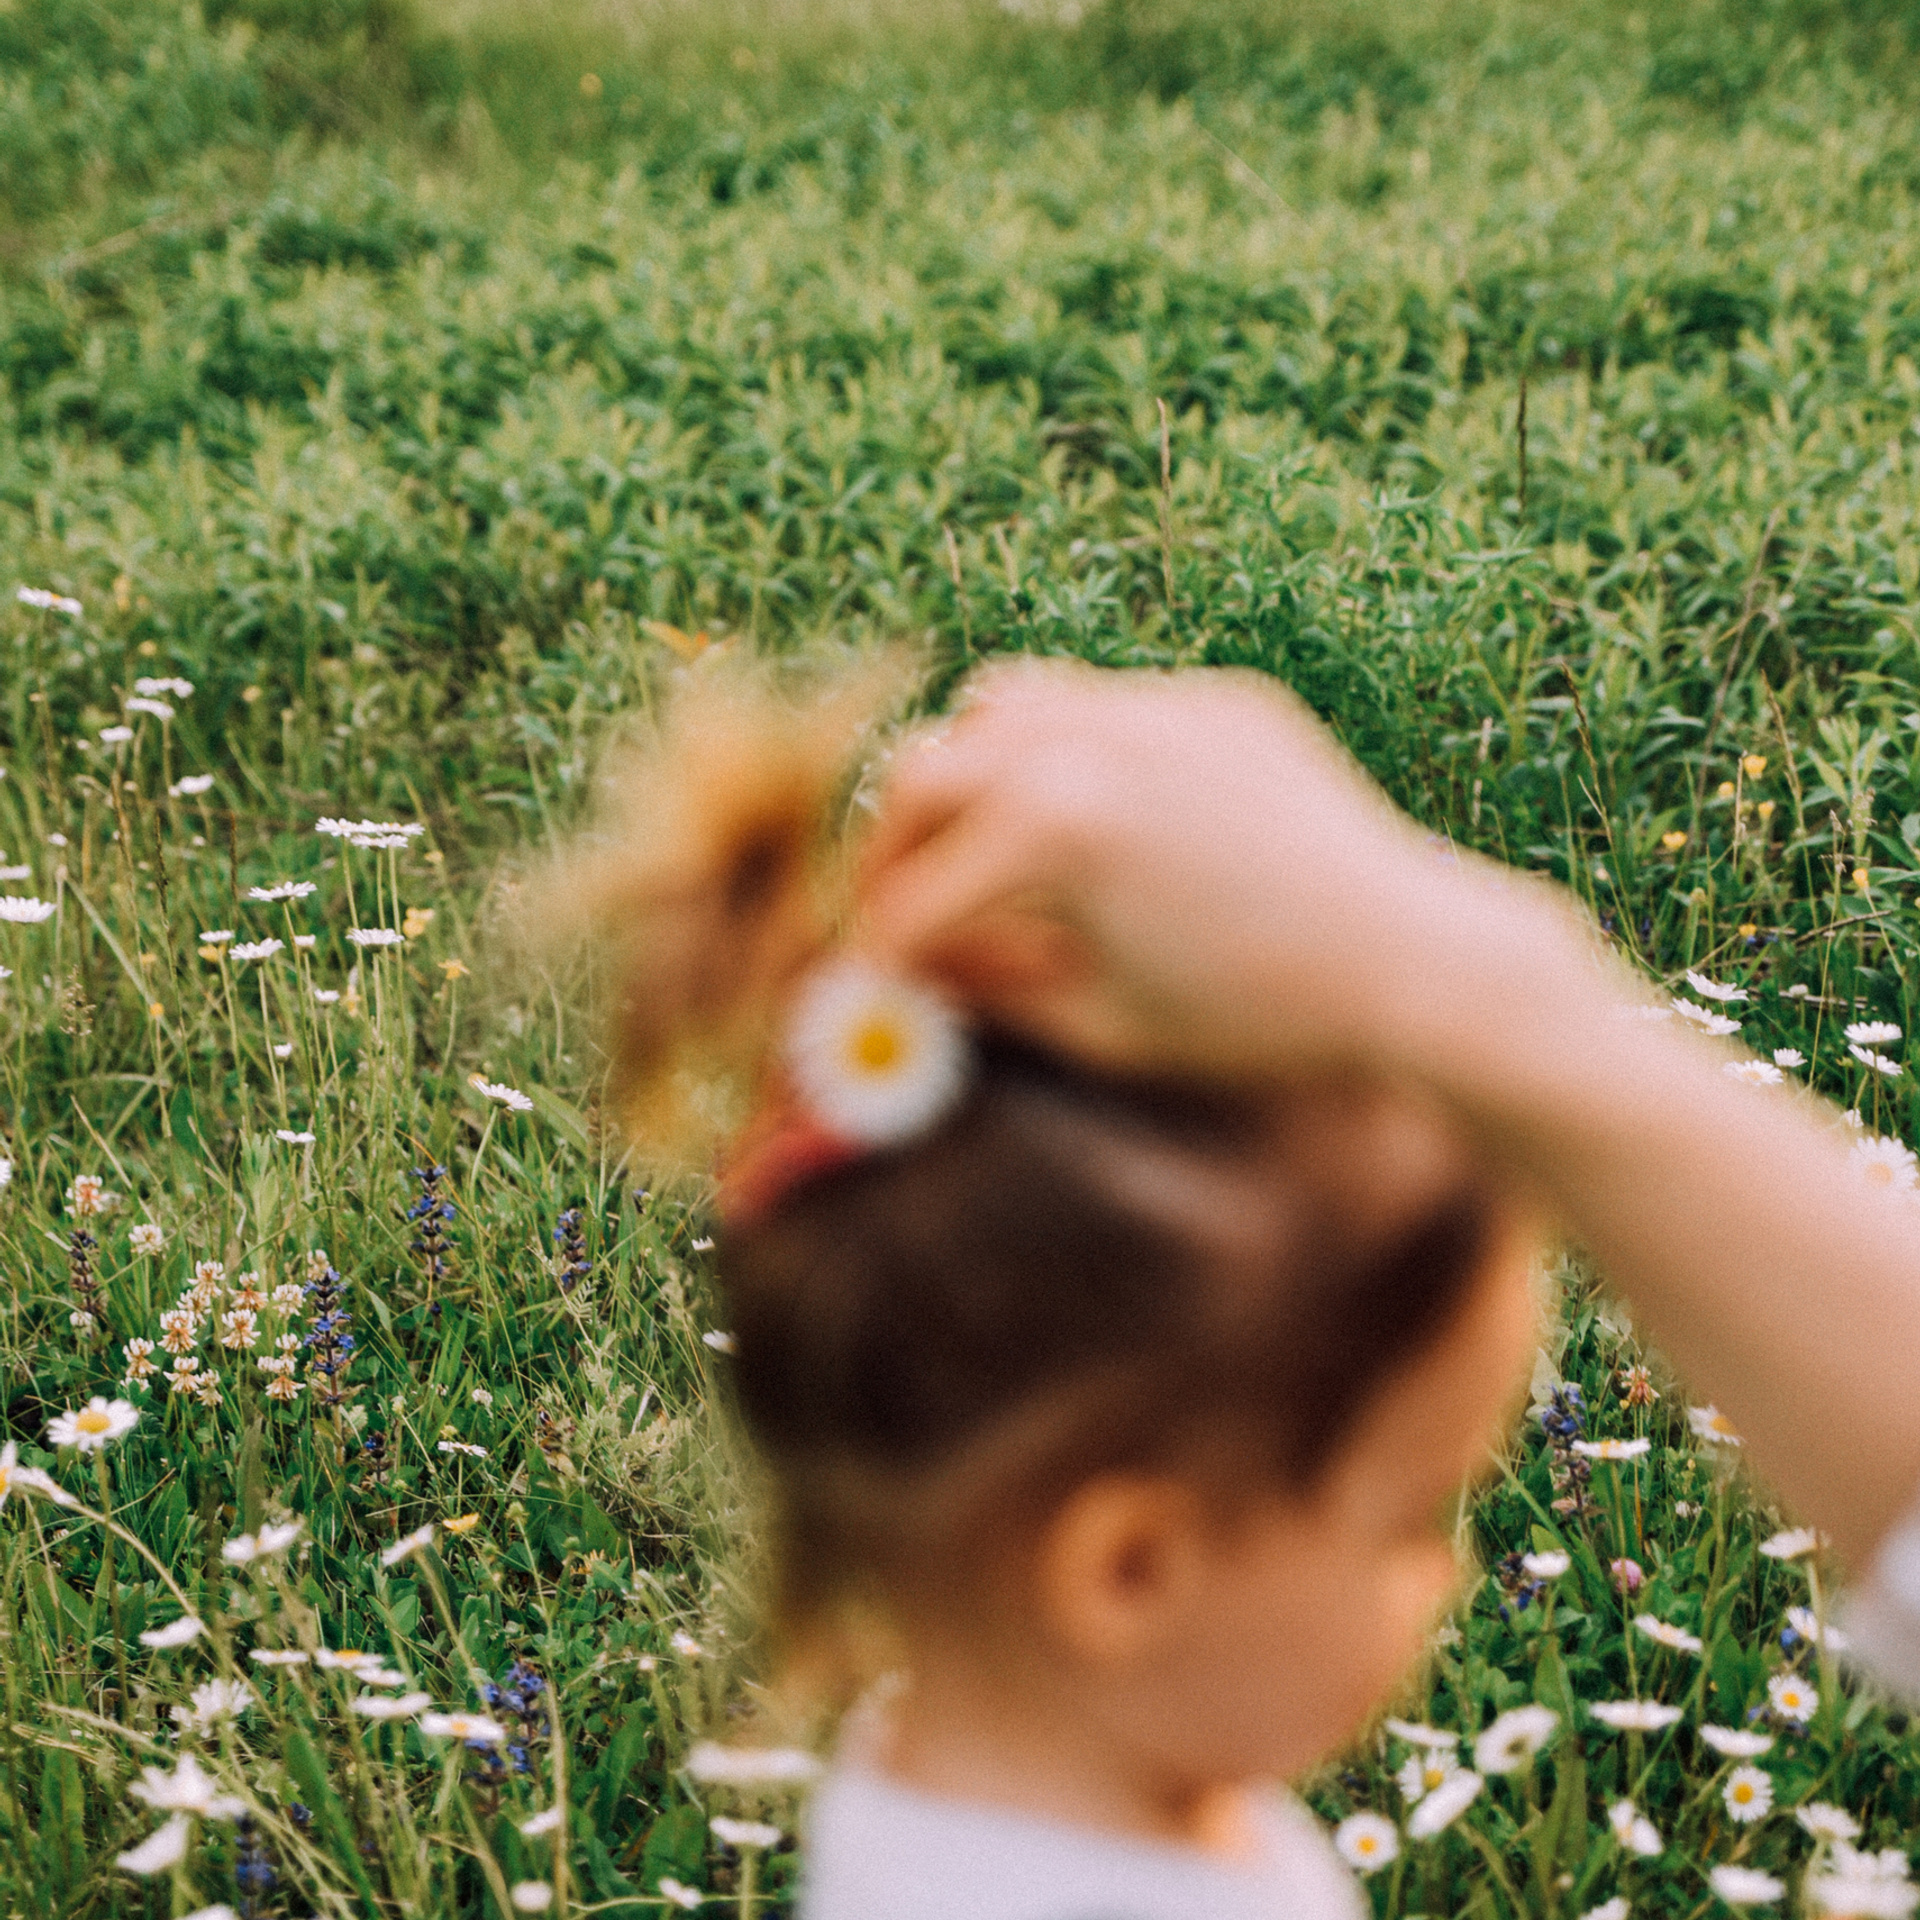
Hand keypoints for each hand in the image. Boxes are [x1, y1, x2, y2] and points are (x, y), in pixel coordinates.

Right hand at [858, 659, 1554, 1079]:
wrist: (1415, 962)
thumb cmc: (1258, 1019)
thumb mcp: (1100, 1023)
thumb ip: (987, 988)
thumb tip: (914, 972)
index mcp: (1049, 831)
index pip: (916, 894)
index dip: (880, 952)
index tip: (873, 977)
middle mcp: (1087, 743)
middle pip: (923, 774)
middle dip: (894, 850)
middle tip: (899, 907)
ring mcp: (1153, 707)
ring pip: (1000, 705)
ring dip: (968, 773)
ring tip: (979, 840)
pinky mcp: (1213, 703)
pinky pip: (1101, 704)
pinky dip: (1064, 753)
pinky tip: (1092, 815)